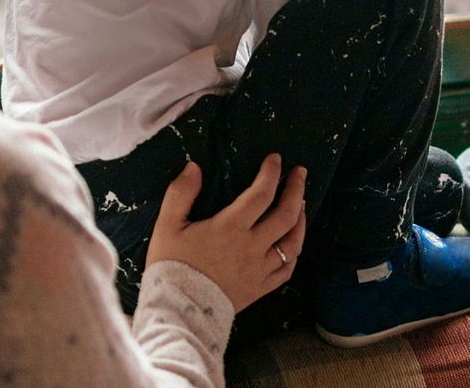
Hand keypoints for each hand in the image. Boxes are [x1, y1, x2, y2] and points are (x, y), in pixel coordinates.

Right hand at [146, 155, 308, 310]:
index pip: (261, 193)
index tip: (275, 159)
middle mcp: (251, 247)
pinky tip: (293, 242)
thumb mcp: (167, 225)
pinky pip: (286, 270)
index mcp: (230, 228)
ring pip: (293, 242)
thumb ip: (181, 193)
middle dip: (296, 189)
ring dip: (301, 219)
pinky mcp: (260, 288)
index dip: (271, 172)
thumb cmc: (171, 265)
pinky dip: (294, 252)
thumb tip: (194, 167)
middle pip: (286, 214)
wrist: (177, 311)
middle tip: (300, 173)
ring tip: (302, 204)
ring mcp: (259, 270)